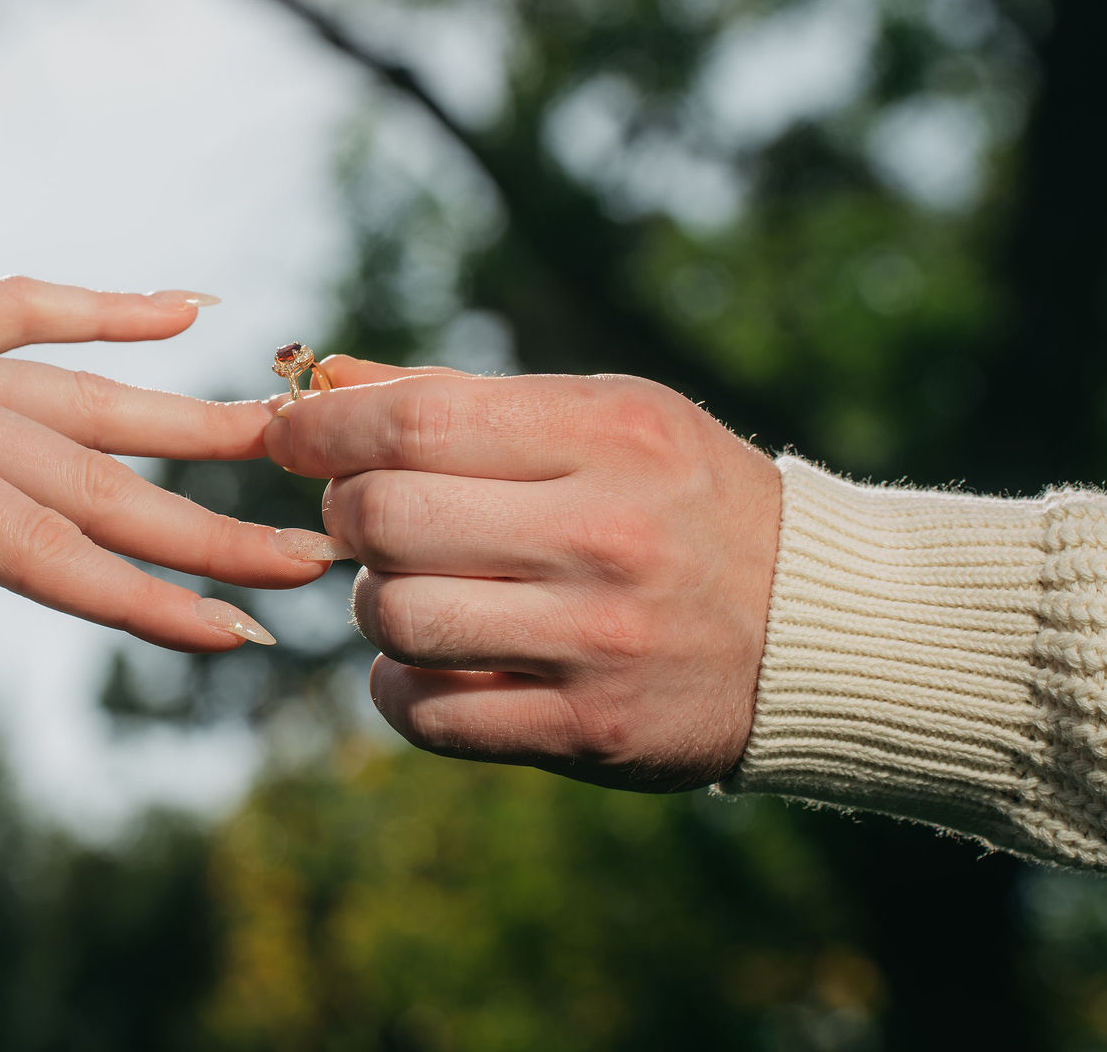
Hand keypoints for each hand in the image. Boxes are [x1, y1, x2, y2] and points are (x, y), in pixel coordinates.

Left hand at [0, 180, 347, 695]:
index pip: (43, 547)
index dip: (145, 603)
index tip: (242, 638)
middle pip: (97, 481)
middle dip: (208, 531)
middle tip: (317, 559)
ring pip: (87, 398)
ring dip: (189, 425)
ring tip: (286, 436)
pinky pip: (27, 311)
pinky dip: (108, 311)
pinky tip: (185, 303)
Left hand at [264, 356, 782, 790]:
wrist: (817, 627)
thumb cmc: (682, 498)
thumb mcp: (605, 415)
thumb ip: (461, 398)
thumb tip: (324, 377)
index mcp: (606, 435)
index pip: (414, 422)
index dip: (322, 429)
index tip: (288, 435)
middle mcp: (602, 534)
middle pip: (385, 521)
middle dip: (345, 515)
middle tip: (363, 516)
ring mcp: (596, 639)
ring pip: (396, 618)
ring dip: (373, 603)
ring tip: (409, 587)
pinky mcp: (588, 728)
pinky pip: (428, 715)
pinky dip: (399, 687)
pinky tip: (430, 661)